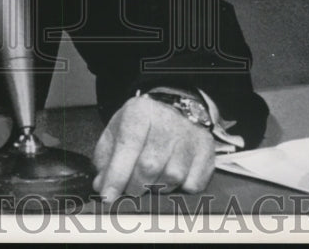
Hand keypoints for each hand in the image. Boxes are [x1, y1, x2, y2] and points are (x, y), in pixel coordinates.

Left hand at [92, 94, 215, 201]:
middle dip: (135, 186)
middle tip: (131, 189)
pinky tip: (172, 179)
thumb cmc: (139, 128)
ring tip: (152, 181)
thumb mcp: (116, 134)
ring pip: (172, 176)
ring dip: (158, 188)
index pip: (127, 147)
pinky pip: (194, 183)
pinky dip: (181, 189)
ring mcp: (189, 133)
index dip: (116, 175)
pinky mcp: (206, 147)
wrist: (171, 111)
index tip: (108, 196)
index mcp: (140, 112)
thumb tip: (102, 185)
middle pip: (149, 166)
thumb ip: (105, 159)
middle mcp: (167, 119)